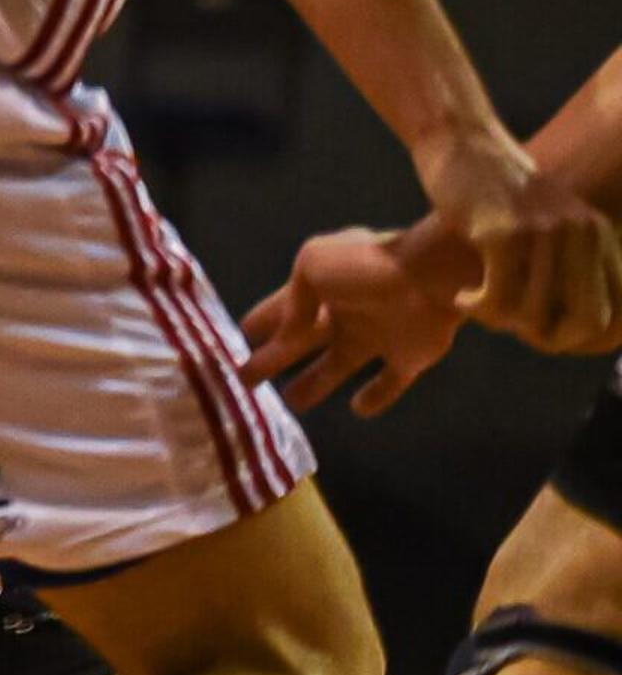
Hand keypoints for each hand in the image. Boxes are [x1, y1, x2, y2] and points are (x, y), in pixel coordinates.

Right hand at [243, 226, 465, 414]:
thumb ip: (293, 300)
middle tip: (246, 380)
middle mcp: (346, 313)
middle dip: (274, 359)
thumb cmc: (367, 266)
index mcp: (322, 288)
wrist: (434, 275)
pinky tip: (357, 408)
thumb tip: (287, 332)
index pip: (282, 307)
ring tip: (291, 404)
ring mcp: (378, 336)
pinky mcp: (408, 358)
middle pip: (302, 343)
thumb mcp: (313, 265)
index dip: (261, 322)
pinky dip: (375, 397)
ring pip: (337, 367)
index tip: (239, 338)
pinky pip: (389, 384)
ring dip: (315, 384)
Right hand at [418, 126, 621, 355]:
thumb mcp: (545, 224)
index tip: (536, 331)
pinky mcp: (502, 233)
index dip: (578, 337)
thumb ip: (566, 264)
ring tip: (477, 307)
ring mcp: (544, 232)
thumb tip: (570, 329)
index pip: (615, 313)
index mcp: (599, 234)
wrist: (461, 143)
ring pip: (536, 315)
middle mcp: (582, 233)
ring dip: (500, 322)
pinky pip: (497, 300)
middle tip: (510, 326)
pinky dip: (477, 308)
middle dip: (547, 338)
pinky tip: (461, 297)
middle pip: (586, 323)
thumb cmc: (494, 193)